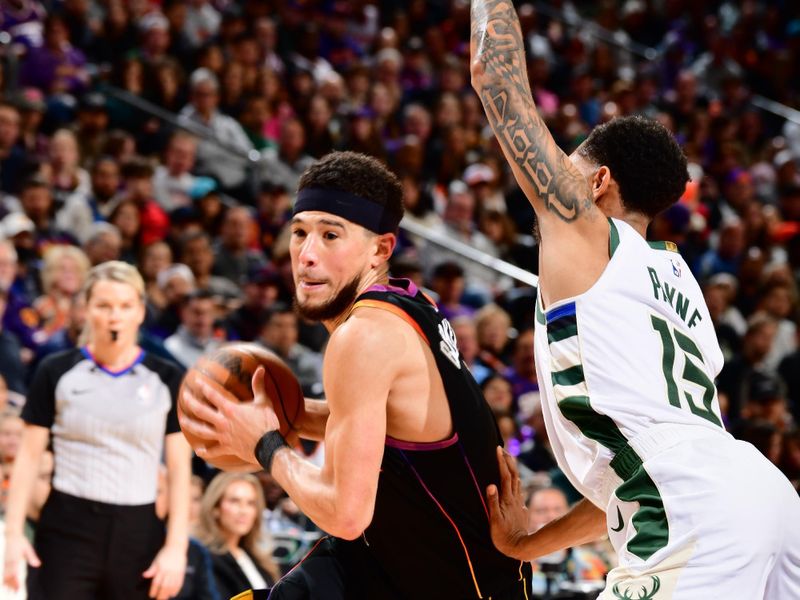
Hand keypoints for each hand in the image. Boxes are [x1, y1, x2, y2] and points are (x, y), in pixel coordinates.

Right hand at [3, 533, 40, 590]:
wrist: (11, 535)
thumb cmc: (21, 542)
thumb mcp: (28, 548)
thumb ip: (32, 557)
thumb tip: (38, 565)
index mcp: (14, 558)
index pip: (14, 573)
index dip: (15, 581)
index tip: (18, 588)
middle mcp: (8, 562)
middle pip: (8, 576)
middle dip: (11, 585)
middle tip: (15, 592)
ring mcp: (5, 562)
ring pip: (4, 575)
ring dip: (7, 583)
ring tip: (12, 591)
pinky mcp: (4, 562)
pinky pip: (3, 572)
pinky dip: (4, 579)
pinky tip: (6, 585)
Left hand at [143, 543, 185, 599]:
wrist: (176, 546)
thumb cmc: (165, 553)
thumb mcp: (156, 560)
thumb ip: (151, 569)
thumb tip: (144, 575)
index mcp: (161, 568)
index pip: (156, 582)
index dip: (154, 590)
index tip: (152, 595)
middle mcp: (168, 571)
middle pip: (164, 586)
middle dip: (161, 594)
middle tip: (159, 599)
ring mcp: (176, 571)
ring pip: (172, 585)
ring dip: (168, 593)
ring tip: (166, 598)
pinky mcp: (182, 571)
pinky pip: (180, 582)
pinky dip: (177, 589)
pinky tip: (173, 594)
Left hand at [178, 367, 279, 465]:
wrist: (269, 445)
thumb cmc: (267, 422)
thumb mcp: (264, 401)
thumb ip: (258, 385)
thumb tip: (261, 368)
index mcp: (230, 409)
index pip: (212, 395)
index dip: (203, 387)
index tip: (195, 381)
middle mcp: (223, 422)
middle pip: (201, 411)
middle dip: (190, 402)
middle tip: (184, 396)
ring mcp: (223, 435)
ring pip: (201, 430)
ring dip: (190, 425)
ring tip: (182, 421)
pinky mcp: (227, 447)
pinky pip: (213, 451)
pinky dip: (205, 451)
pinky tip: (198, 451)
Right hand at [486, 446, 530, 560]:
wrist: (520, 548)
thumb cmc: (503, 536)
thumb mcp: (494, 520)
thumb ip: (493, 502)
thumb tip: (490, 485)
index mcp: (507, 499)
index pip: (505, 476)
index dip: (502, 462)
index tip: (498, 449)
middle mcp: (515, 499)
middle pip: (513, 475)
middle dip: (509, 461)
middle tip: (503, 450)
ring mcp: (520, 503)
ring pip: (518, 482)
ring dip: (513, 470)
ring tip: (508, 461)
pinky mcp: (522, 509)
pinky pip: (519, 492)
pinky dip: (516, 483)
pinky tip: (514, 483)